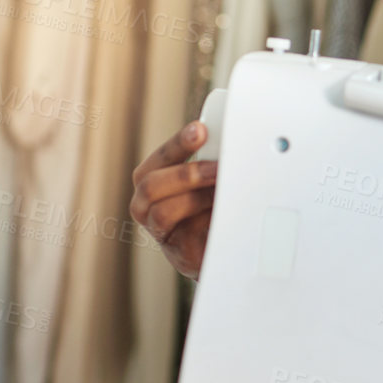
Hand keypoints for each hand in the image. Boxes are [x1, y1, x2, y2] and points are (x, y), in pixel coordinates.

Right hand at [129, 121, 216, 278]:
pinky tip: (221, 216)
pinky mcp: (178, 253)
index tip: (200, 130)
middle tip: (217, 168)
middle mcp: (147, 205)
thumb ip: (213, 164)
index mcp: (155, 181)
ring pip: (162, 212)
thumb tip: (234, 142)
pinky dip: (203, 223)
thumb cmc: (212, 209)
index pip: (160, 159)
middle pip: (150, 185)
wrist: (226, 252)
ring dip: (195, 199)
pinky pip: (185, 238)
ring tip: (221, 193)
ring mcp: (160, 231)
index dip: (178, 144)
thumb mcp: (211, 182)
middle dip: (186, 173)